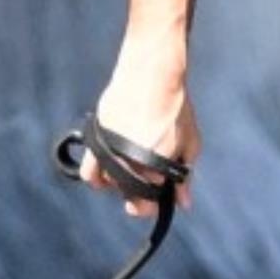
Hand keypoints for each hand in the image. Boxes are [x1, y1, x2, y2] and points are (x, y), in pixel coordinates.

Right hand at [80, 72, 200, 215]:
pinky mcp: (97, 141)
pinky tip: (107, 171)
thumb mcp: (190, 142)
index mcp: (156, 168)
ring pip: (109, 185)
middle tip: (145, 185)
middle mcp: (130, 164)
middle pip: (130, 196)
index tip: (160, 197)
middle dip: (139, 197)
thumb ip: (185, 177)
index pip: (151, 202)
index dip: (157, 202)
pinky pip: (89, 172)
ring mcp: (111, 154)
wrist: (151, 75)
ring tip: (129, 170)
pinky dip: (97, 177)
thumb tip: (183, 203)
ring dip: (119, 184)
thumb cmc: (175, 107)